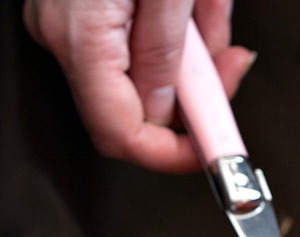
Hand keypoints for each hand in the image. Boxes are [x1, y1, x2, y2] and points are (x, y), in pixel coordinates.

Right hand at [23, 0, 254, 172]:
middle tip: (229, 58)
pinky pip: (142, 40)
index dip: (175, 155)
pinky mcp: (87, 9)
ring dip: (196, 51)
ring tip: (207, 6)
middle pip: (142, 105)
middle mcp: (66, 36)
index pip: (123, 135)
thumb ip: (167, 56)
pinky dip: (180, 29)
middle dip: (197, 89)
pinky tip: (193, 0)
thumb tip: (175, 113)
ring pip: (150, 71)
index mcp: (82, 38)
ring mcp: (73, 23)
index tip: (217, 150)